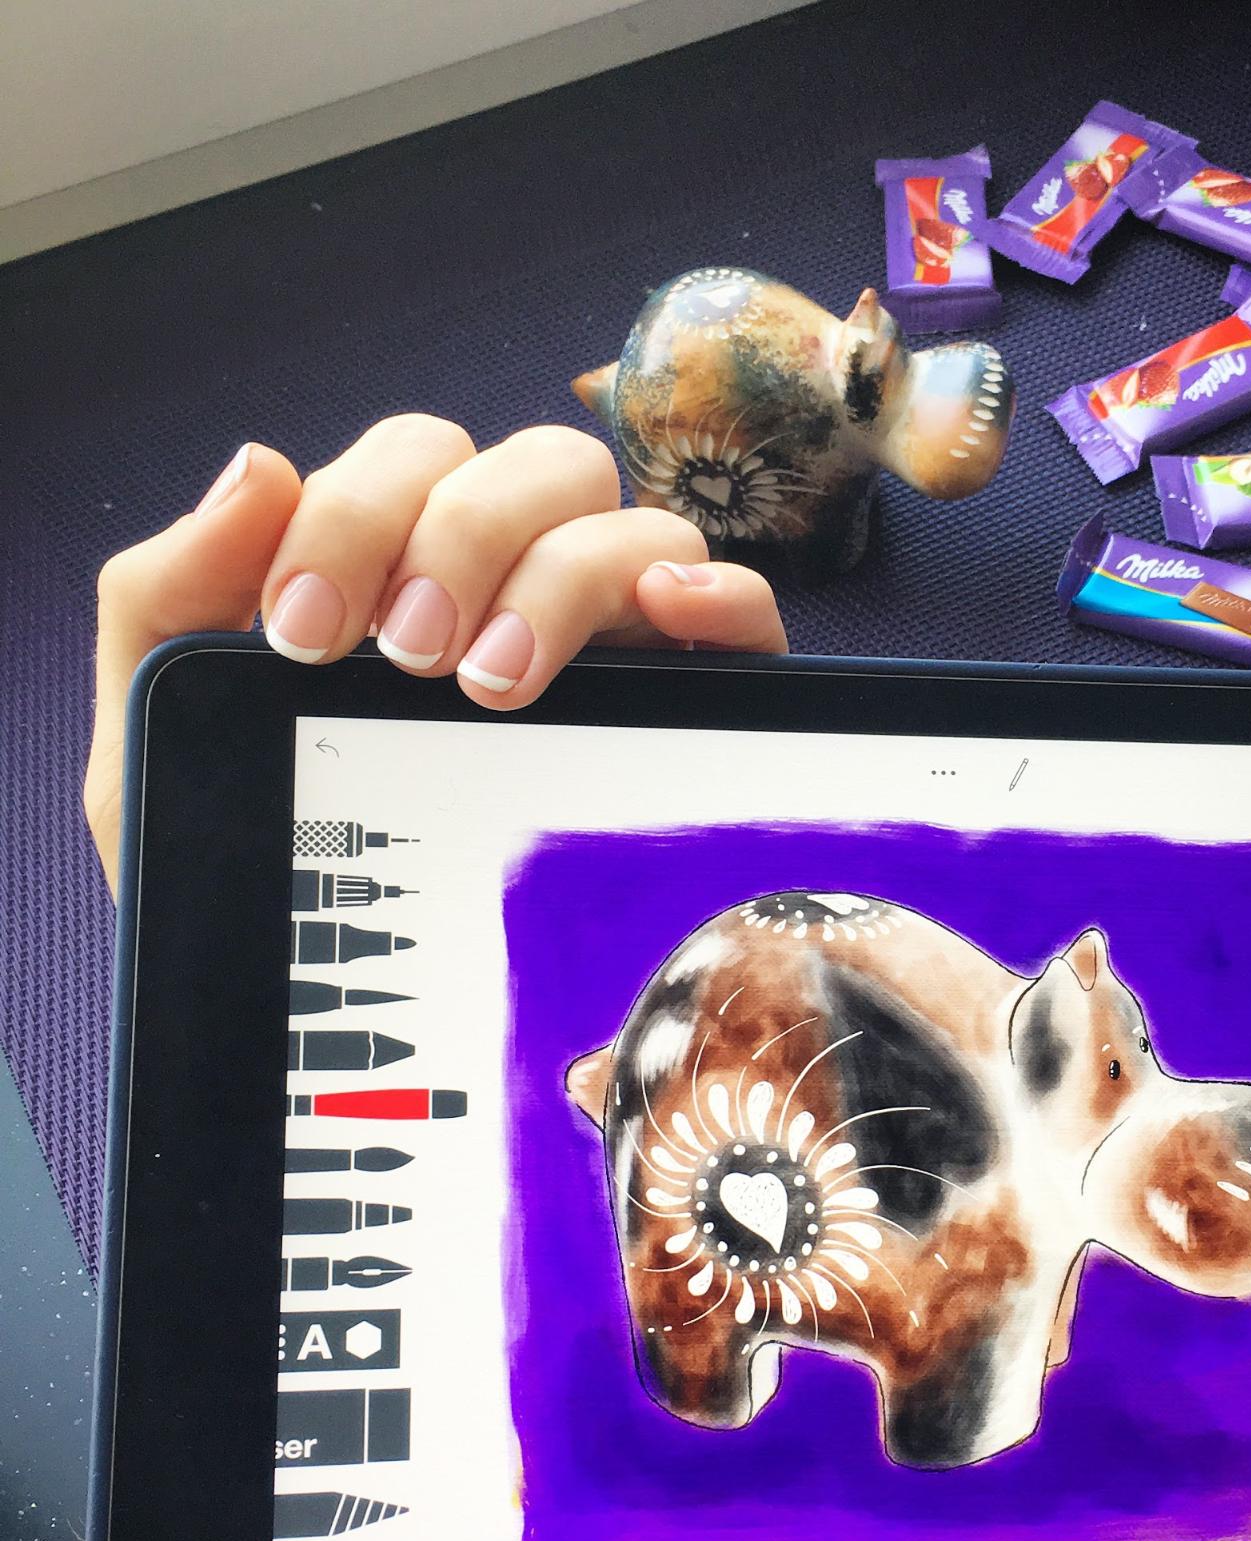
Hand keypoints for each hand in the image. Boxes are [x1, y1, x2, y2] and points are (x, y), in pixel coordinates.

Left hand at [84, 416, 787, 882]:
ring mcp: (620, 643)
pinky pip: (742, 609)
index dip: (357, 512)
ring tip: (495, 686)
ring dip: (562, 578)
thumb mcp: (180, 738)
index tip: (304, 632)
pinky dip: (716, 588)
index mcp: (411, 566)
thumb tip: (260, 467)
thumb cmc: (265, 868)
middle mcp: (524, 585)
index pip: (418, 460)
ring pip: (634, 524)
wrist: (344, 1026)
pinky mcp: (699, 706)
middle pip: (539, 465)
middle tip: (408, 657)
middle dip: (461, 536)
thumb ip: (163, 596)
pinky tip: (664, 612)